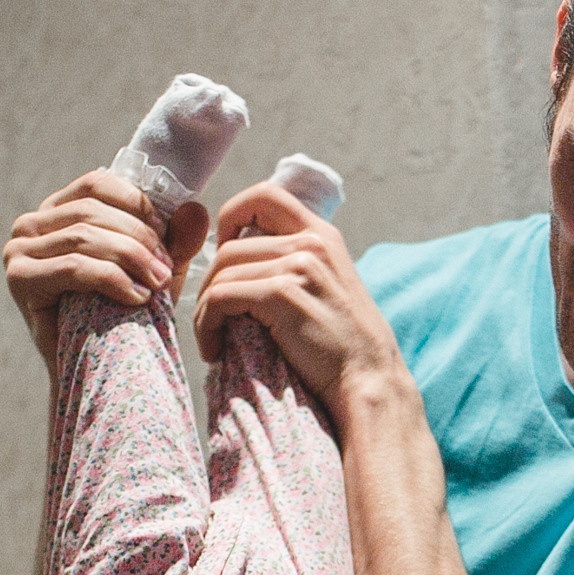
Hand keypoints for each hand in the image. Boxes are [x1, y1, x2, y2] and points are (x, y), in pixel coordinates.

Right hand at [4, 171, 209, 369]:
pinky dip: (111, 279)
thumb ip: (175, 238)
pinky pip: (73, 267)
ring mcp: (18, 250)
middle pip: (91, 211)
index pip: (97, 185)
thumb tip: (195, 209)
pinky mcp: (19, 279)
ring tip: (157, 284)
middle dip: (137, 238)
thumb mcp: (153, 268)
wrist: (95, 372)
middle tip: (165, 269)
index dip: (136, 204)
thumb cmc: (122, 314)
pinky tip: (136, 297)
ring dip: (129, 259)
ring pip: (84, 237)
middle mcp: (30, 224)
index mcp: (57, 210)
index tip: (167, 235)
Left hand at [193, 181, 412, 424]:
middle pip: (229, 247)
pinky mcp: (281, 295)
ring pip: (220, 275)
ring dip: (204, 311)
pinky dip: (206, 325)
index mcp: (322, 235)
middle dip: (209, 284)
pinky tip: (214, 348)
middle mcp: (311, 243)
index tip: (222, 250)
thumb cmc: (344, 346)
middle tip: (212, 318)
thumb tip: (245, 259)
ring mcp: (298, 266)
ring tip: (212, 338)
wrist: (369, 380)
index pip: (265, 195)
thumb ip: (298, 264)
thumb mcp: (329, 287)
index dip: (231, 214)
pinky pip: (219, 299)